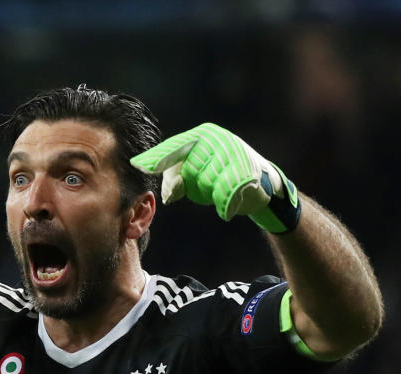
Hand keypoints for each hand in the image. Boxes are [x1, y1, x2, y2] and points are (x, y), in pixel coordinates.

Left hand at [130, 123, 300, 233]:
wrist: (263, 184)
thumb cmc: (221, 176)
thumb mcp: (195, 172)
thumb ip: (176, 177)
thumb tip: (169, 194)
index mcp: (202, 135)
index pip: (173, 147)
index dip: (156, 157)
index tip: (136, 165)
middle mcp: (217, 139)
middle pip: (188, 170)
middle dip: (193, 187)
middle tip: (208, 189)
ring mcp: (234, 152)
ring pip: (205, 183)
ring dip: (209, 195)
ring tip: (222, 191)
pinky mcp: (247, 171)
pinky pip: (224, 193)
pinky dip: (223, 206)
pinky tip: (226, 210)